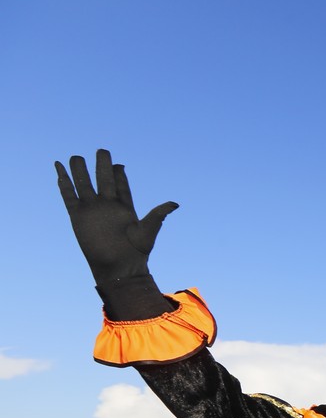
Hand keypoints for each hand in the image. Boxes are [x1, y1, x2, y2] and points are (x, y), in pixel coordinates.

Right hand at [55, 149, 177, 286]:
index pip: (121, 185)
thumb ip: (158, 214)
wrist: (119, 267)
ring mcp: (92, 209)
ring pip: (84, 184)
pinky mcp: (77, 216)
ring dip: (80, 170)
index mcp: (124, 206)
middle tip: (102, 150)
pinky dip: (64, 183)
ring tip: (76, 156)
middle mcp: (107, 205)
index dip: (119, 173)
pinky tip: (59, 169)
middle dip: (102, 165)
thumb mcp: (148, 230)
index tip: (118, 164)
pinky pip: (68, 195)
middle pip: (103, 180)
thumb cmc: (137, 252)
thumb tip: (175, 204)